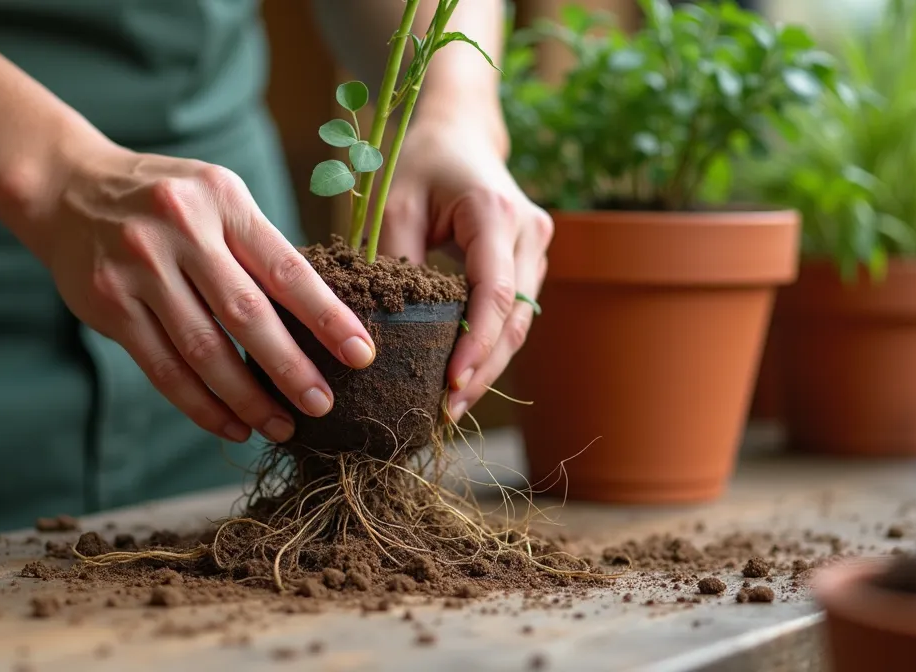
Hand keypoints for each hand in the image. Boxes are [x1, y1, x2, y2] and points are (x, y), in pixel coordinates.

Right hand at [23, 145, 376, 443]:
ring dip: (247, 398)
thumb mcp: (217, 199)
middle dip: (291, 368)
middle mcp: (182, 229)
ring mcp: (140, 267)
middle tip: (323, 405)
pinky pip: (163, 368)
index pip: (287, 268)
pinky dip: (201, 405)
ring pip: (203, 350)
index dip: (328, 317)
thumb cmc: (166, 201)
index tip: (362, 354)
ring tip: (281, 426)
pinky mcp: (109, 303)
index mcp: (224, 200)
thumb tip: (318, 322)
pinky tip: (231, 425)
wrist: (67, 189)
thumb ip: (257, 249)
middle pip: (246, 314)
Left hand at [378, 119, 553, 421]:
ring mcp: (537, 247)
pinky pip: (514, 312)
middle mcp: (530, 231)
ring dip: (489, 364)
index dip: (477, 343)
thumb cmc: (421, 161)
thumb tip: (378, 329)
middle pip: (514, 317)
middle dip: (483, 369)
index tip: (451, 383)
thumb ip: (392, 261)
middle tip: (447, 412)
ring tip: (451, 404)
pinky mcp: (530, 260)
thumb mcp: (394, 204)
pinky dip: (490, 344)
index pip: (495, 291)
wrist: (459, 130)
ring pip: (519, 321)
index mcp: (497, 213)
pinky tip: (462, 375)